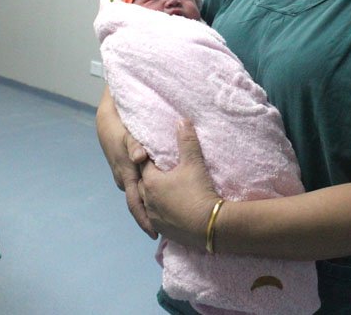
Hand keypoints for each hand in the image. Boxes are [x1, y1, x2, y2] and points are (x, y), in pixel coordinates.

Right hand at [96, 86, 156, 238]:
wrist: (106, 121)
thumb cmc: (119, 128)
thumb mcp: (128, 135)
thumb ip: (135, 146)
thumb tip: (141, 157)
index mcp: (126, 176)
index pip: (135, 204)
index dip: (144, 220)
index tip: (155, 234)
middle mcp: (124, 180)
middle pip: (138, 204)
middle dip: (150, 218)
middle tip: (166, 232)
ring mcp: (123, 176)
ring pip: (138, 195)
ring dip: (149, 206)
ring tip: (165, 218)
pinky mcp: (126, 171)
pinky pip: (137, 186)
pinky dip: (147, 193)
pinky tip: (159, 197)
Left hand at [139, 121, 219, 247]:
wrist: (208, 225)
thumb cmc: (198, 191)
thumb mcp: (194, 162)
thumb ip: (186, 140)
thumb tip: (181, 120)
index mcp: (151, 182)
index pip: (144, 164)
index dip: (150, 157)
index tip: (155, 152)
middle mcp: (147, 200)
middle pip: (141, 184)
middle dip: (147, 177)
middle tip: (159, 170)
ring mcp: (153, 217)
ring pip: (146, 203)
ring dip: (151, 196)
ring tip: (161, 190)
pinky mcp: (162, 230)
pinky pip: (154, 218)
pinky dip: (158, 211)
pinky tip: (166, 210)